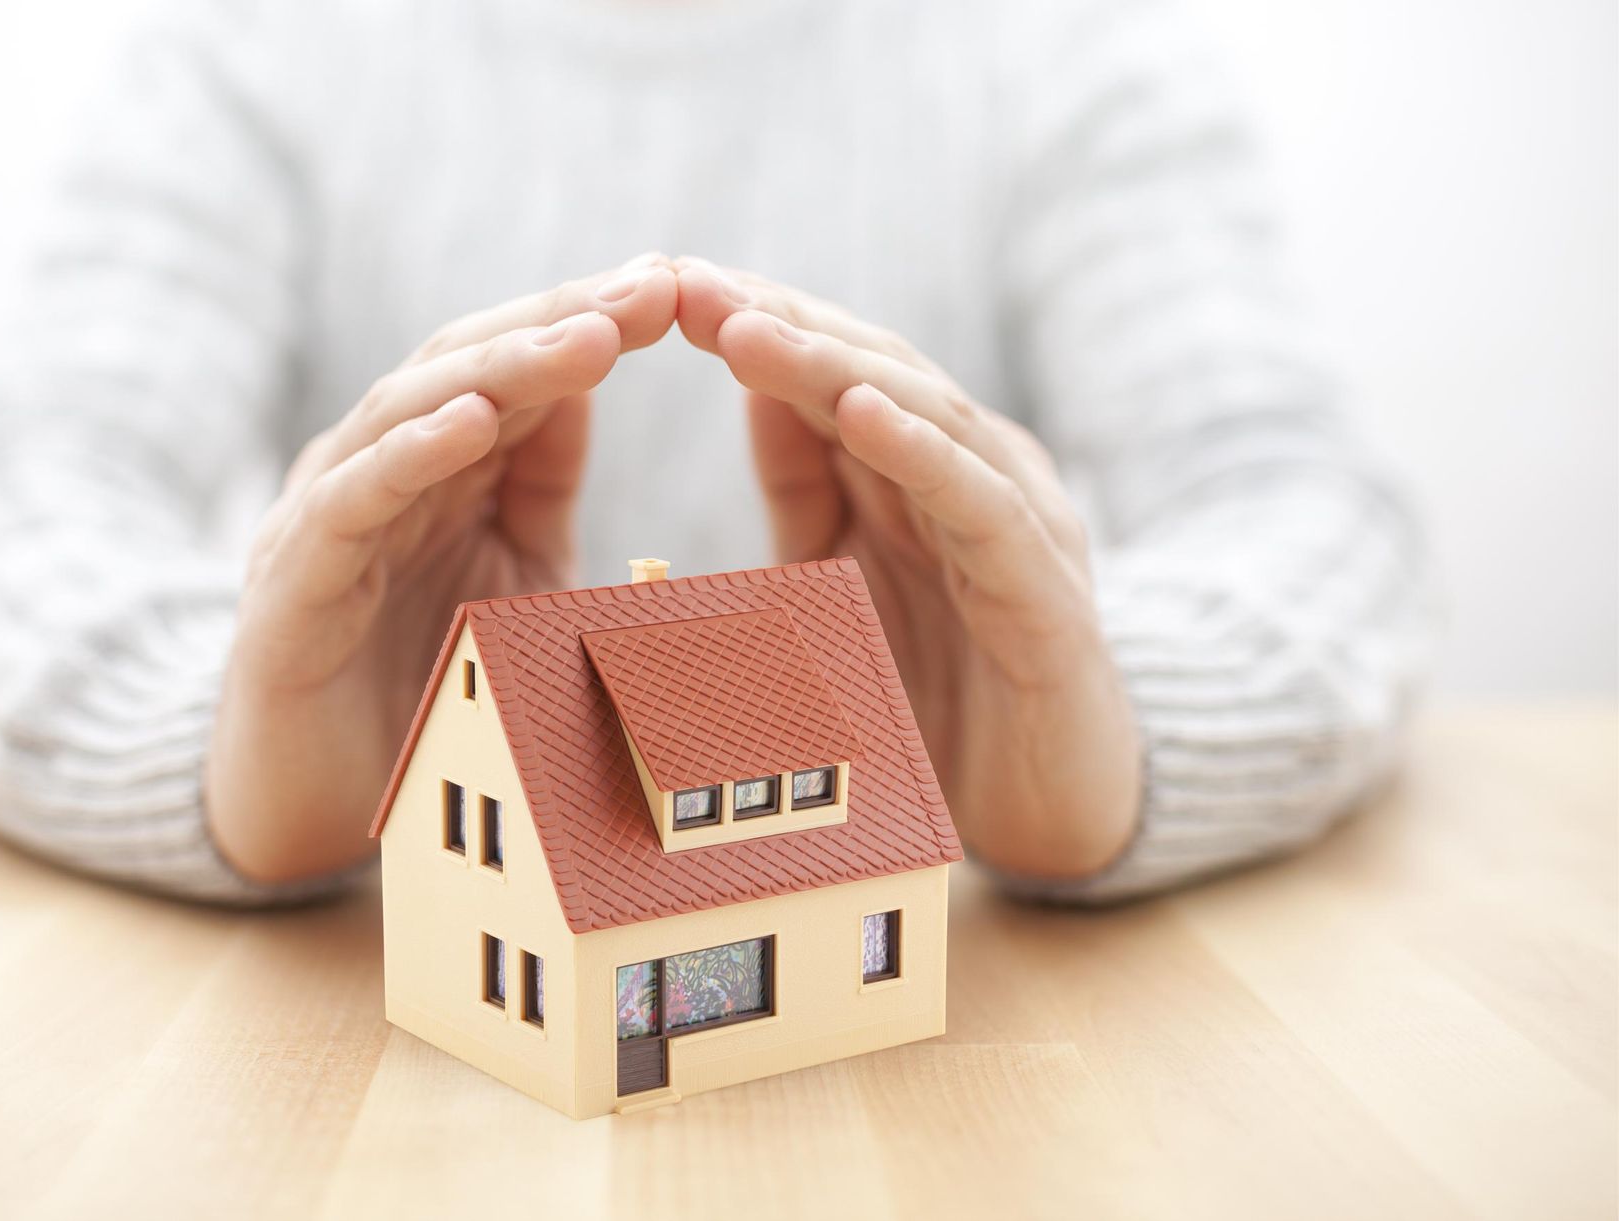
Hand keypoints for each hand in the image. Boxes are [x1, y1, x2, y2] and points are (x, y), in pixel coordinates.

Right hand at [208, 256, 679, 881]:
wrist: (302, 801)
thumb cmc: (416, 686)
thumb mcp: (510, 575)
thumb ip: (539, 485)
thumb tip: (585, 388)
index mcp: (437, 465)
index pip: (518, 369)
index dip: (593, 321)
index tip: (677, 285)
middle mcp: (378, 467)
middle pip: (469, 366)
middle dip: (563, 321)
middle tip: (652, 286)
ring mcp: (330, 514)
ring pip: (411, 412)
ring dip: (503, 370)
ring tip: (588, 338)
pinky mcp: (294, 578)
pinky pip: (352, 501)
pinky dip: (409, 456)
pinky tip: (471, 423)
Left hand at [674, 259, 1140, 878]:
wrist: (1052, 805)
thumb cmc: (940, 696)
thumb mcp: (843, 581)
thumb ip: (807, 491)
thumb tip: (755, 394)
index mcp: (914, 472)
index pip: (827, 371)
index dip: (750, 325)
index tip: (660, 288)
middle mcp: (969, 474)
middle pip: (868, 372)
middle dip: (776, 324)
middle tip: (686, 285)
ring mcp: (1014, 521)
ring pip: (922, 416)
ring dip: (830, 369)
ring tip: (746, 332)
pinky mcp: (1043, 588)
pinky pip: (978, 505)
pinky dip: (921, 452)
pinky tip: (861, 414)